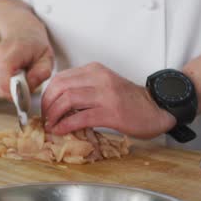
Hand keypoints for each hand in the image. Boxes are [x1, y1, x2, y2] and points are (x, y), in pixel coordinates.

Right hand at [0, 34, 53, 98]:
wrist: (21, 31)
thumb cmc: (36, 47)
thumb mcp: (47, 57)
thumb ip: (41, 73)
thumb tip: (28, 87)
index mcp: (14, 50)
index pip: (6, 73)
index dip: (14, 89)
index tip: (27, 91)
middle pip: (2, 86)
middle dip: (17, 92)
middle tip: (29, 82)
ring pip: (1, 88)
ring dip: (14, 87)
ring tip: (23, 74)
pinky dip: (9, 84)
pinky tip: (15, 73)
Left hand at [41, 62, 175, 138]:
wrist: (156, 109)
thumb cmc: (129, 101)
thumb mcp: (103, 85)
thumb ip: (83, 88)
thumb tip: (57, 102)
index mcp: (95, 70)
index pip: (61, 78)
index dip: (47, 94)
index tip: (44, 107)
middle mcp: (99, 78)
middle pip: (60, 87)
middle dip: (47, 105)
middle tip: (45, 118)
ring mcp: (105, 95)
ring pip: (67, 100)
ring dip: (54, 115)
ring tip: (50, 125)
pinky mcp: (111, 112)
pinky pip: (80, 117)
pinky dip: (65, 125)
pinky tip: (60, 130)